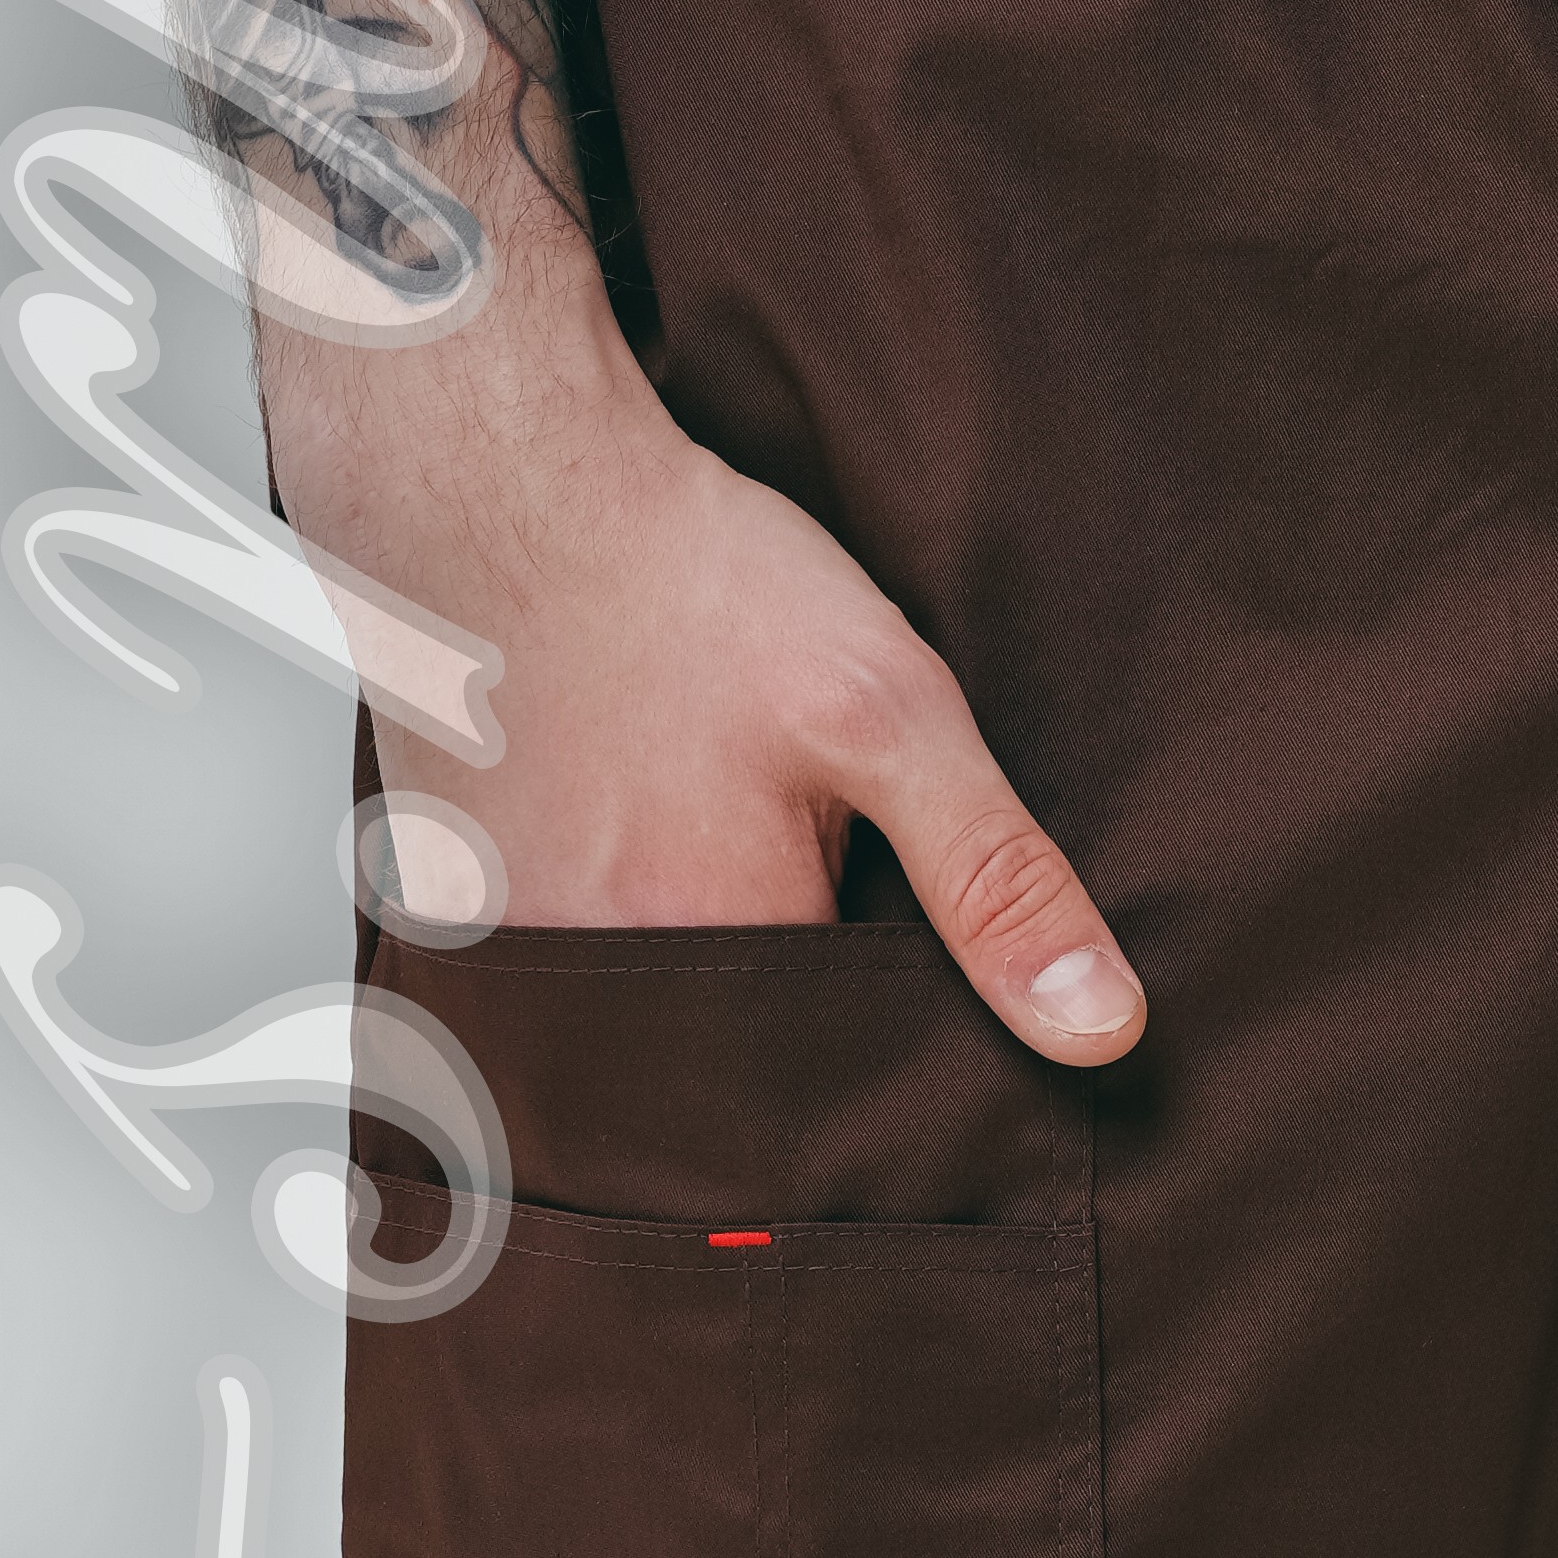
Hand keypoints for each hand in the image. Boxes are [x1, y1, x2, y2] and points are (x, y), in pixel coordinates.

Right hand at [370, 387, 1147, 1069]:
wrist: (500, 480)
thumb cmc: (691, 583)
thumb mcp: (890, 710)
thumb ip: (994, 878)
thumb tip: (1100, 1030)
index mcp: (726, 958)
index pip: (842, 1077)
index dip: (888, 1022)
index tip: (883, 927)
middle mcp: (603, 989)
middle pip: (735, 1064)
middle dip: (783, 1000)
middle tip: (767, 846)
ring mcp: (512, 956)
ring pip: (644, 1022)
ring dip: (685, 965)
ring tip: (692, 835)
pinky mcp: (458, 915)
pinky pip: (555, 976)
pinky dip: (598, 927)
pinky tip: (616, 832)